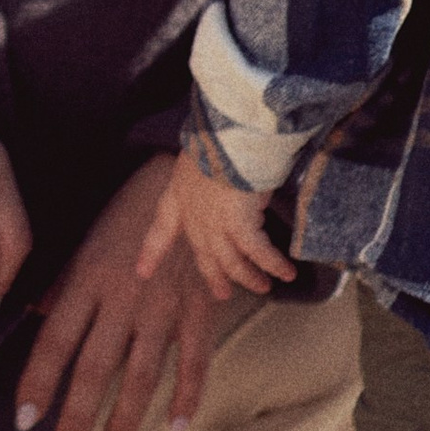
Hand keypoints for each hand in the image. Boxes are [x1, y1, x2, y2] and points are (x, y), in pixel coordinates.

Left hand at [13, 159, 221, 430]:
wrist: (191, 181)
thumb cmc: (131, 212)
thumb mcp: (87, 241)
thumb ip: (62, 284)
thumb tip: (31, 317)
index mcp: (88, 278)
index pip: (54, 340)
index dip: (37, 382)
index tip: (23, 417)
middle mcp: (123, 297)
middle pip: (95, 365)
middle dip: (76, 411)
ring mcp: (165, 305)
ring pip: (142, 371)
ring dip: (126, 413)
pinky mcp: (200, 308)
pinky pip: (194, 361)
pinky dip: (186, 396)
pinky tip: (174, 425)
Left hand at [137, 145, 295, 304]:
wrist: (227, 136)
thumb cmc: (217, 137)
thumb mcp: (202, 153)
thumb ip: (209, 173)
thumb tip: (229, 180)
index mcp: (178, 194)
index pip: (161, 226)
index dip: (152, 251)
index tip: (142, 271)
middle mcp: (193, 215)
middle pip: (203, 254)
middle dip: (213, 276)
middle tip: (221, 294)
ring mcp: (215, 225)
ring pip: (231, 262)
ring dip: (249, 277)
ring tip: (263, 287)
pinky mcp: (239, 227)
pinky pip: (258, 253)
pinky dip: (274, 264)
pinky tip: (287, 274)